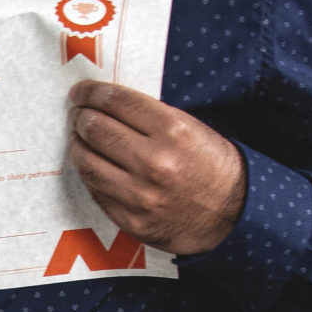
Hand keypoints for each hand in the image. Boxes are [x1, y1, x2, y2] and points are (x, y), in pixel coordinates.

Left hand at [68, 81, 246, 256]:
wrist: (234, 213)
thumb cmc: (211, 165)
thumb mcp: (191, 128)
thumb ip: (149, 116)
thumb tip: (104, 103)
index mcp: (172, 131)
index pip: (116, 101)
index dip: (91, 92)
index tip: (80, 91)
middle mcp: (154, 163)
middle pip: (95, 129)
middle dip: (81, 117)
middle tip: (79, 114)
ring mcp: (140, 196)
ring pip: (87, 162)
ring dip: (77, 145)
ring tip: (80, 138)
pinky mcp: (131, 220)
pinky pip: (95, 190)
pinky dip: (89, 173)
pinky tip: (92, 164)